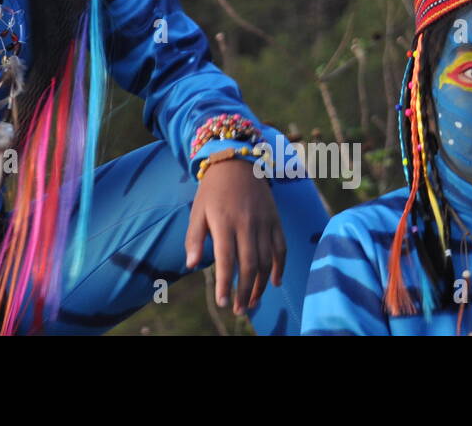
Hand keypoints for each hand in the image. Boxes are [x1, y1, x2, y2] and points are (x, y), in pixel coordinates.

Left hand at [184, 158, 285, 313]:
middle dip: (245, 291)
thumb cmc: (212, 190)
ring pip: (267, 260)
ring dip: (260, 285)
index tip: (223, 303)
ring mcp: (264, 222)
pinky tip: (273, 282)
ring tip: (252, 301)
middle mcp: (246, 224)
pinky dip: (279, 267)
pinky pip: (281, 248)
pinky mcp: (275, 220)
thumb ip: (193, 238)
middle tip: (239, 309)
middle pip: (249, 265)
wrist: (237, 162)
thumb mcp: (197, 211)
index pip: (227, 260)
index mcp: (224, 222)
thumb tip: (190, 265)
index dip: (226, 284)